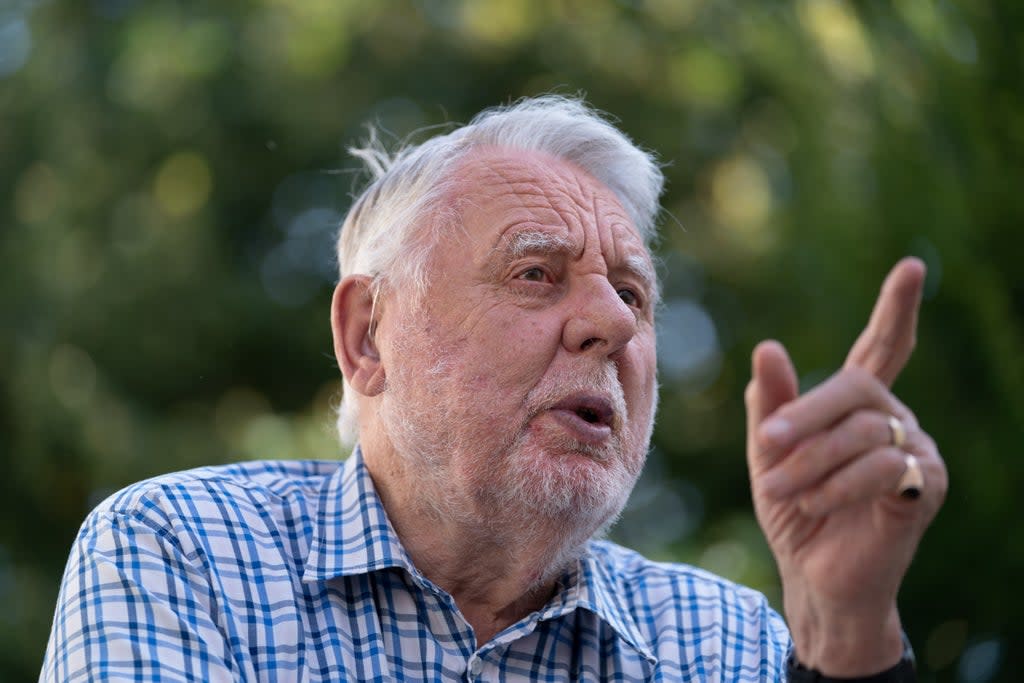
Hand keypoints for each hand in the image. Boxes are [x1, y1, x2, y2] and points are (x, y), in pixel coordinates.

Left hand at [744, 258, 947, 675]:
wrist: (813, 576)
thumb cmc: (794, 511)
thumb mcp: (769, 454)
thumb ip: (771, 404)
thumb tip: (768, 346)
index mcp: (857, 407)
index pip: (882, 348)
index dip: (896, 309)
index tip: (913, 267)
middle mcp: (894, 419)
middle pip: (855, 387)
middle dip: (805, 414)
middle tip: (766, 444)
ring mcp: (917, 451)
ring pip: (863, 430)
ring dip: (811, 460)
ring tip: (778, 487)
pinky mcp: (928, 487)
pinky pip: (882, 468)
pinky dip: (836, 486)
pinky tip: (814, 505)